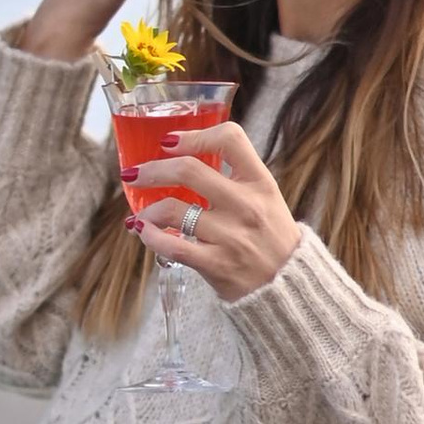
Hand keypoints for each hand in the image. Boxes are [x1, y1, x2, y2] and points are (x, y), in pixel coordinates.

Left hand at [130, 123, 301, 305]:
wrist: (289, 288)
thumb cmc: (271, 238)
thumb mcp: (267, 199)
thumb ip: (236, 178)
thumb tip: (188, 158)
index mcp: (260, 183)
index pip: (230, 139)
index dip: (194, 135)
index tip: (168, 141)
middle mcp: (247, 205)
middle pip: (188, 171)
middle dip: (151, 170)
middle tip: (135, 175)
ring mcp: (231, 236)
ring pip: (172, 210)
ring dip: (147, 210)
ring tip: (141, 215)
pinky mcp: (217, 265)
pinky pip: (171, 246)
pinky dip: (150, 236)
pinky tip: (143, 232)